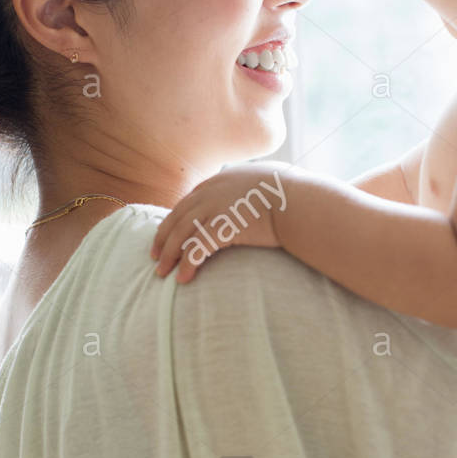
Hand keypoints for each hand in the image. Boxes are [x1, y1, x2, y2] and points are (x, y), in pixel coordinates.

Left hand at [150, 164, 286, 282]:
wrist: (301, 201)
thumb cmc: (295, 194)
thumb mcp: (272, 179)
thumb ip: (258, 186)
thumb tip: (264, 193)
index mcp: (222, 179)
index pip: (190, 200)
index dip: (177, 218)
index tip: (169, 233)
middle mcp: (212, 191)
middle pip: (178, 216)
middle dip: (164, 237)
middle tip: (155, 255)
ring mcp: (215, 208)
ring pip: (181, 233)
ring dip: (169, 254)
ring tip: (162, 272)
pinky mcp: (222, 228)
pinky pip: (196, 249)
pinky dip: (187, 264)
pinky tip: (183, 278)